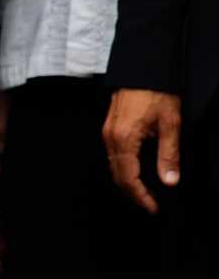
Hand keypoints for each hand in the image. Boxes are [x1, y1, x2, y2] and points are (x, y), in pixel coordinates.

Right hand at [0, 90, 8, 172]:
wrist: (10, 81)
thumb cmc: (4, 96)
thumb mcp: (1, 113)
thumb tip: (0, 150)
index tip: (1, 171)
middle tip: (6, 169)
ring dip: (2, 151)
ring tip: (12, 160)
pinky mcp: (1, 117)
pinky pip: (1, 134)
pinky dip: (6, 142)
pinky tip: (15, 144)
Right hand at [103, 89, 181, 213]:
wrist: (143, 70)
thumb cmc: (156, 93)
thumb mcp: (170, 124)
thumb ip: (169, 154)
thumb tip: (169, 180)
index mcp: (124, 139)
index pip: (128, 177)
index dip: (141, 196)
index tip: (153, 207)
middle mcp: (110, 138)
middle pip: (117, 175)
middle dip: (133, 193)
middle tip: (150, 204)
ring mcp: (107, 132)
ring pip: (113, 166)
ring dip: (127, 182)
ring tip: (145, 192)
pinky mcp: (109, 128)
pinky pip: (112, 155)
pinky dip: (123, 168)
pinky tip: (135, 172)